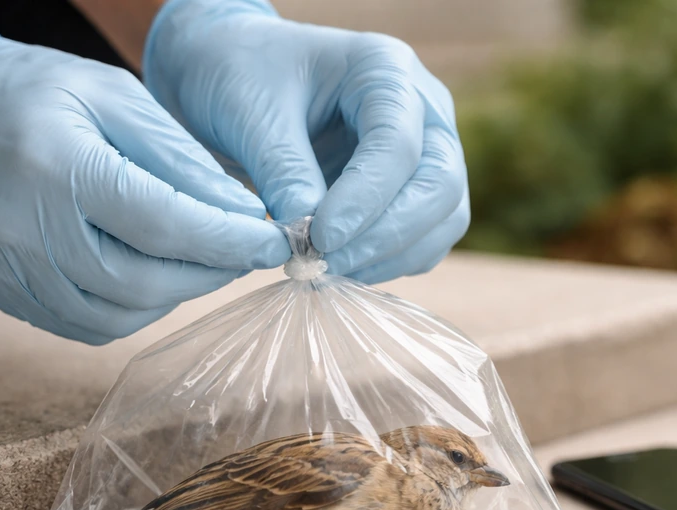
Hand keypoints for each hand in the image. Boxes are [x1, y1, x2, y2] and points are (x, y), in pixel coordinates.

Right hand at [0, 19, 288, 343]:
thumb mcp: (113, 96)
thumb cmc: (33, 92)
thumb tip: (242, 214)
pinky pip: (86, 326)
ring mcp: (8, 270)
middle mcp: (25, 228)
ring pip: (119, 316)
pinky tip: (154, 279)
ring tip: (203, 264)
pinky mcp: (4, 294)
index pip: (163, 225)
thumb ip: (179, 157)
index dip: (228, 242)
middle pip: (144, 282)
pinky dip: (135, 311)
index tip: (274, 242)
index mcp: (55, 165)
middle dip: (211, 274)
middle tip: (246, 253)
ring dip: (177, 297)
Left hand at [142, 0, 469, 283]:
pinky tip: (338, 269)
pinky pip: (423, 241)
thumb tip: (310, 239)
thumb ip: (284, 171)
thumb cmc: (240, 77)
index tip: (318, 239)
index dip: (365, 199)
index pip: (398, 145)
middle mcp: (422, 110)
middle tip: (324, 265)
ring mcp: (427, 153)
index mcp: (385, 69)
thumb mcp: (249, 112)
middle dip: (385, 236)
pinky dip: (387, 264)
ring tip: (325, 272)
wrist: (233, 78)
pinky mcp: (414, 193)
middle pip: (439, 186)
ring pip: (443, 220)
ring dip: (389, 258)